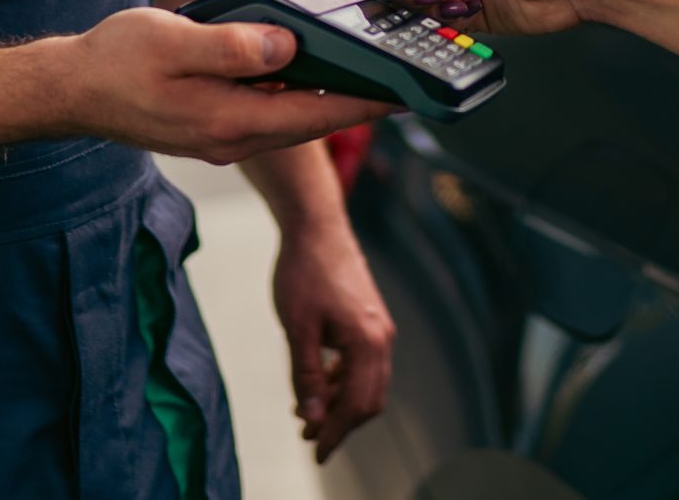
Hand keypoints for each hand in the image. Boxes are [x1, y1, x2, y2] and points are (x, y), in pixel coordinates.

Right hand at [61, 9, 394, 163]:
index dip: (362, 104)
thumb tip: (287, 47)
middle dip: (356, 103)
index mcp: (228, 121)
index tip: (403, 94)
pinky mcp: (210, 126)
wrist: (68, 91)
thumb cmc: (114, 62)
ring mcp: (220, 136)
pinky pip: (266, 112)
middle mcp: (231, 138)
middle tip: (400, 80)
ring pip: (289, 118)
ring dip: (326, 99)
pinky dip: (293, 94)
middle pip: (310, 121)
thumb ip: (232, 48)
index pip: (313, 114)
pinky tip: (304, 70)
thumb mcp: (173, 41)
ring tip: (365, 72)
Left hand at [273, 218, 394, 463]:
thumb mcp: (297, 328)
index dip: (335, 433)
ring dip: (339, 402)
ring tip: (306, 413)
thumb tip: (311, 417)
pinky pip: (362, 363)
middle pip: (368, 399)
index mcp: (367, 341)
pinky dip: (342, 381)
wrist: (316, 226)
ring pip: (366, 383)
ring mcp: (379, 328)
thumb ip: (306, 375)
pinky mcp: (370, 320)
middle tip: (308, 437)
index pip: (355, 404)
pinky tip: (317, 383)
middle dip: (340, 423)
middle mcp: (382, 337)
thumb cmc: (304, 271)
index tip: (315, 452)